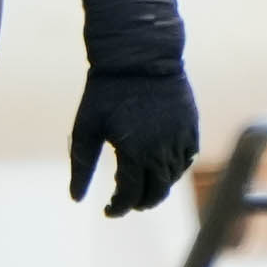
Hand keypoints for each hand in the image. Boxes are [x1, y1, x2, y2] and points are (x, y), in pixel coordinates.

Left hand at [69, 66, 197, 215]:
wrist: (140, 55)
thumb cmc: (106, 90)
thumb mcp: (86, 127)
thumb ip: (81, 165)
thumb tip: (76, 198)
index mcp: (133, 152)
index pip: (129, 195)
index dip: (118, 208)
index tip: (108, 211)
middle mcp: (160, 150)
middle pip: (155, 193)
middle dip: (140, 203)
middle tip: (127, 203)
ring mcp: (179, 138)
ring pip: (172, 178)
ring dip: (157, 188)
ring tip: (142, 187)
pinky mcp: (191, 126)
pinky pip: (187, 159)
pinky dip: (174, 169)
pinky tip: (160, 167)